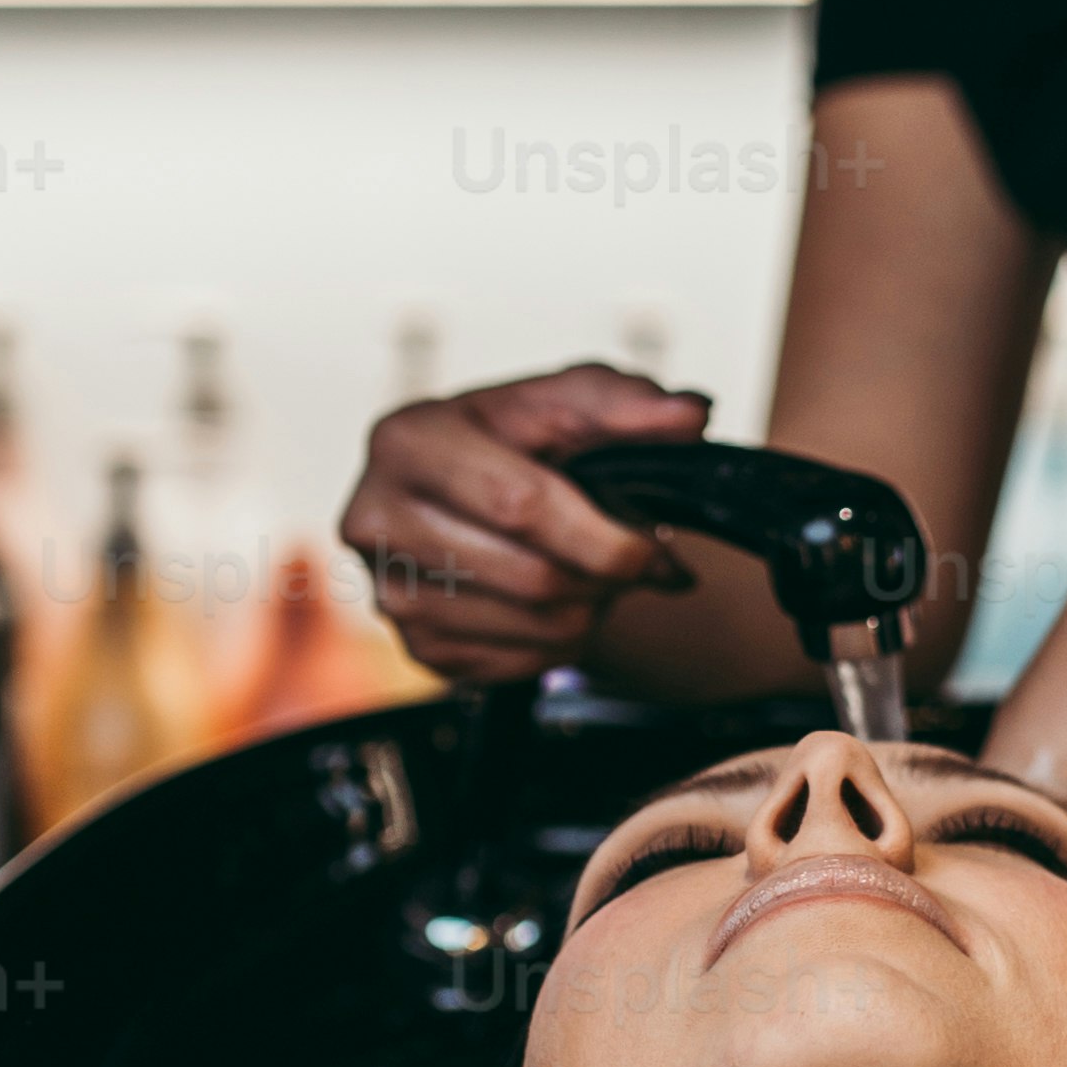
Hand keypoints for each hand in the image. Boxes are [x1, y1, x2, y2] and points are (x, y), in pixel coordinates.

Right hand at [339, 364, 713, 685]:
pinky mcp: (418, 646)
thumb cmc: (512, 440)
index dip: (604, 535)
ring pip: (536, 627)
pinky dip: (563, 641)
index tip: (654, 547)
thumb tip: (688, 415)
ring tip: (592, 571)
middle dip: (607, 576)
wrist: (464, 489)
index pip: (519, 505)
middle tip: (634, 561)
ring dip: (593, 608)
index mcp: (408, 441)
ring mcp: (390, 592)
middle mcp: (379, 519)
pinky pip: (522, 664)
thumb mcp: (564, 402)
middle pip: (533, 577)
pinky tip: (559, 600)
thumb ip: (627, 403)